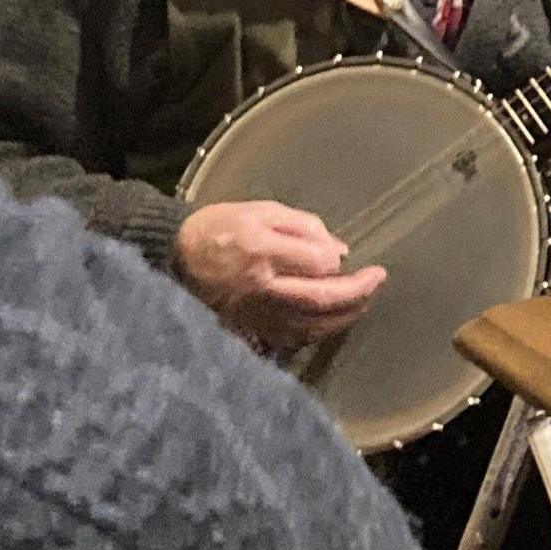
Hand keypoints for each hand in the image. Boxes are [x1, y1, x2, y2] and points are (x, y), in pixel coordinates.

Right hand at [173, 199, 384, 350]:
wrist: (173, 261)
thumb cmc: (215, 231)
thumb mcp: (257, 210)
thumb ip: (301, 226)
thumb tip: (337, 249)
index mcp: (261, 252)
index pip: (319, 263)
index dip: (341, 262)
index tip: (350, 256)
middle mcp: (262, 288)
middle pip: (323, 298)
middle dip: (358, 291)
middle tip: (378, 279)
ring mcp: (257, 315)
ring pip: (314, 325)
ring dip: (346, 315)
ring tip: (364, 301)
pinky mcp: (251, 332)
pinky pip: (296, 339)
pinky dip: (320, 331)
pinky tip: (333, 321)